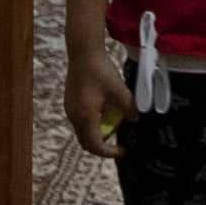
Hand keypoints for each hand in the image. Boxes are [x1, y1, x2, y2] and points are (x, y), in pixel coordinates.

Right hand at [63, 36, 134, 154]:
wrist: (83, 52)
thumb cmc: (100, 70)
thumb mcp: (119, 89)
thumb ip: (128, 106)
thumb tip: (136, 119)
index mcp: (86, 116)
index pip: (95, 145)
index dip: (109, 152)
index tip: (122, 150)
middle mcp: (74, 116)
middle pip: (85, 142)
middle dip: (102, 145)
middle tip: (117, 141)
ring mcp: (70, 109)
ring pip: (82, 131)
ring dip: (96, 133)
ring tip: (112, 122)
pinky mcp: (69, 102)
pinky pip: (80, 121)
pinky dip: (91, 123)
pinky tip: (103, 110)